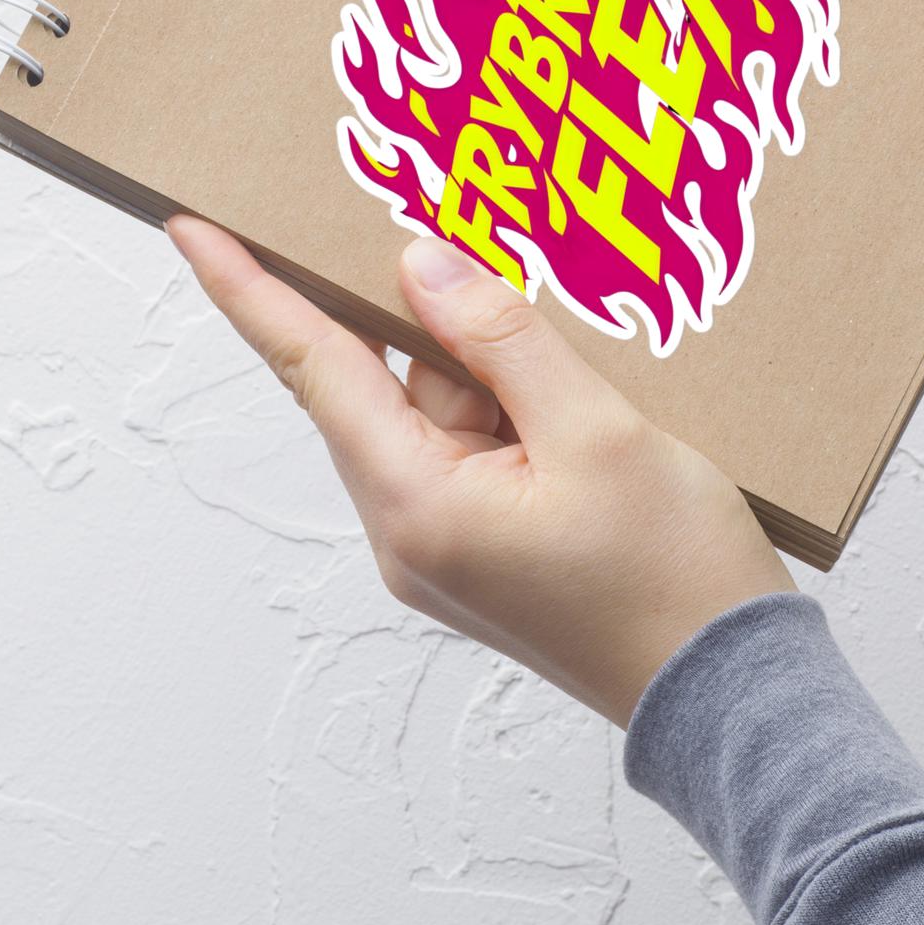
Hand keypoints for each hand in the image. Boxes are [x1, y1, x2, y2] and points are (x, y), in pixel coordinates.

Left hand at [167, 217, 796, 726]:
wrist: (732, 698)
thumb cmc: (673, 578)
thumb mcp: (596, 431)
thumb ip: (499, 339)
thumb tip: (418, 266)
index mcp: (416, 504)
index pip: (314, 367)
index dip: (249, 290)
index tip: (191, 226)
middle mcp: (410, 530)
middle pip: (387, 380)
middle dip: (431, 312)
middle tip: (465, 232)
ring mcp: (448, 545)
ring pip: (442, 408)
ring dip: (493, 362)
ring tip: (579, 349)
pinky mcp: (489, 548)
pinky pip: (478, 444)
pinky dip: (514, 403)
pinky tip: (579, 387)